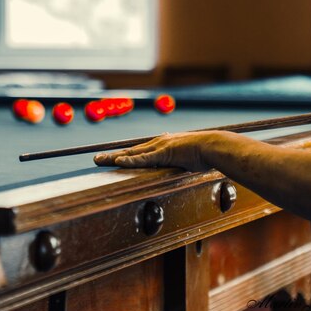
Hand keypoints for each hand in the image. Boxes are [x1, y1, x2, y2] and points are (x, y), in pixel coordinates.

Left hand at [93, 131, 219, 171]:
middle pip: (130, 151)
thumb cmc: (205, 153)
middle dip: (112, 156)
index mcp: (162, 145)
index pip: (139, 152)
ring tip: (99, 161)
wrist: (214, 146)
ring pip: (132, 154)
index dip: (124, 156)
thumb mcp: (188, 157)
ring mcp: (159, 147)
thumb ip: (180, 161)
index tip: (112, 159)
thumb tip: (180, 165)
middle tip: (96, 159)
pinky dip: (131, 160)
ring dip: (114, 158)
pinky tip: (118, 162)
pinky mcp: (163, 153)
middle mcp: (157, 144)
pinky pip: (143, 159)